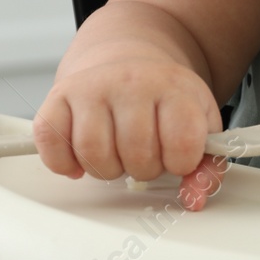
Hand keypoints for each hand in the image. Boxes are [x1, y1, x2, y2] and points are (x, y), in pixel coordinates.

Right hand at [34, 58, 228, 211]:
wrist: (129, 60)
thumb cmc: (164, 98)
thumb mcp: (200, 122)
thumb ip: (208, 165)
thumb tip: (194, 199)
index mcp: (174, 87)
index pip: (182, 143)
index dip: (181, 162)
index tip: (178, 154)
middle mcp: (131, 82)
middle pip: (136, 154)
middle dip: (143, 168)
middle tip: (146, 153)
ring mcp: (92, 87)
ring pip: (93, 154)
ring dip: (106, 168)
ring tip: (117, 153)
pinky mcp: (58, 96)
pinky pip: (52, 145)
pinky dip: (65, 164)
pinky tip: (82, 157)